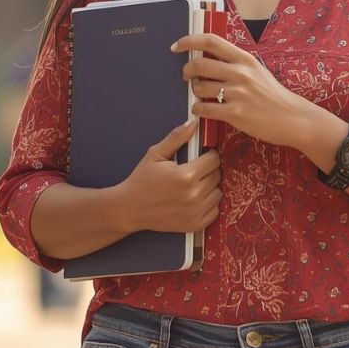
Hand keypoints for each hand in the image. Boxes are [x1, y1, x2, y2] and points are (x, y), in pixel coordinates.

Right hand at [117, 118, 221, 233]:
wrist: (130, 208)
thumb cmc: (141, 181)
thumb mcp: (155, 154)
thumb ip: (176, 138)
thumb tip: (193, 123)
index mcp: (186, 175)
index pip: (214, 159)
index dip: (208, 155)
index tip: (200, 157)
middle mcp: (194, 195)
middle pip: (217, 175)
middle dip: (208, 170)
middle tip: (193, 171)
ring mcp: (196, 212)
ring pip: (218, 192)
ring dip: (210, 187)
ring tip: (193, 185)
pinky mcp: (195, 224)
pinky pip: (215, 210)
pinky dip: (208, 204)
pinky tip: (194, 199)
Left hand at [175, 33, 317, 149]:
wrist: (292, 118)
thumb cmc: (273, 95)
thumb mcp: (257, 71)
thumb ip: (236, 64)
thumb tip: (209, 58)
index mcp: (245, 59)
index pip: (211, 41)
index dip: (189, 40)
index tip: (177, 46)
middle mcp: (240, 73)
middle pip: (200, 64)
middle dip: (187, 70)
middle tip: (186, 75)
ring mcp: (237, 93)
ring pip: (200, 87)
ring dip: (194, 91)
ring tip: (200, 95)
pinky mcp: (235, 113)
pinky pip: (204, 108)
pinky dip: (197, 109)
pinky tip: (201, 110)